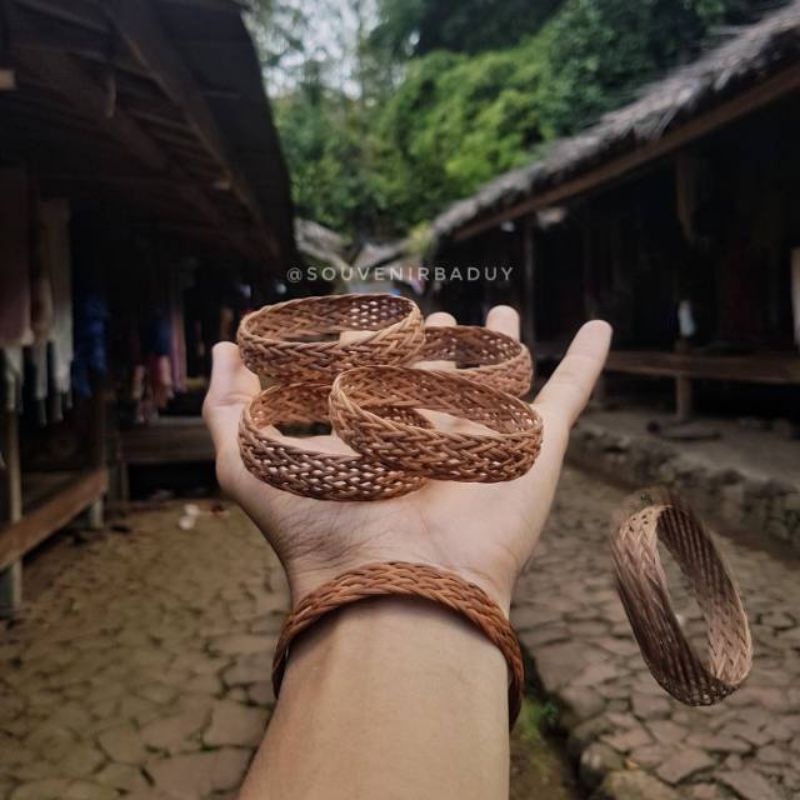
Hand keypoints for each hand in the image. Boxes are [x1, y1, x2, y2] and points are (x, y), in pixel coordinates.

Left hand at [203, 306, 611, 611]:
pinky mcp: (534, 447)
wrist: (394, 581)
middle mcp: (428, 439)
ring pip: (498, 382)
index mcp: (373, 440)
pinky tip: (602, 329)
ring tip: (500, 313)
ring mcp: (484, 441)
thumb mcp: (245, 462)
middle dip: (436, 347)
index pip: (374, 380)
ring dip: (501, 348)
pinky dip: (590, 363)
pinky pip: (570, 394)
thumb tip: (224, 347)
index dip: (368, 348)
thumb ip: (226, 405)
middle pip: (437, 380)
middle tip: (437, 317)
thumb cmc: (318, 526)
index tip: (363, 322)